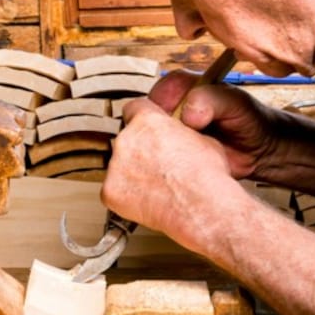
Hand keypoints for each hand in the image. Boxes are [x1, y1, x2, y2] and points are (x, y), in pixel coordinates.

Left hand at [101, 97, 234, 248]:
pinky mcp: (110, 191)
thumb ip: (180, 133)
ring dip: (132, 174)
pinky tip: (148, 200)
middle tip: (158, 166)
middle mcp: (126, 140)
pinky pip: (114, 191)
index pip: (135, 109)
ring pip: (119, 166)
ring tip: (157, 186)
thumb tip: (180, 137)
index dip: (143, 120)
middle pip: (126, 140)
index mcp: (148, 121)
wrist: (200, 205)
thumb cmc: (205, 175)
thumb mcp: (202, 138)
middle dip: (138, 151)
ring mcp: (115, 166)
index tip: (148, 131)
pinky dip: (127, 196)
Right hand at [148, 70, 278, 179]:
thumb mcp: (236, 103)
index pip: (164, 88)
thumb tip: (188, 114)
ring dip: (164, 145)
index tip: (172, 115)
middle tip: (178, 138)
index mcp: (189, 87)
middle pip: (151, 113)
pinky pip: (163, 156)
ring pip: (154, 136)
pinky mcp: (177, 152)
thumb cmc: (251, 119)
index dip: (164, 101)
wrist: (261, 151)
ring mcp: (176, 131)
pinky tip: (184, 164)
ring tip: (184, 152)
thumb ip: (212, 100)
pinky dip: (169, 161)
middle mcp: (177, 108)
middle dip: (160, 127)